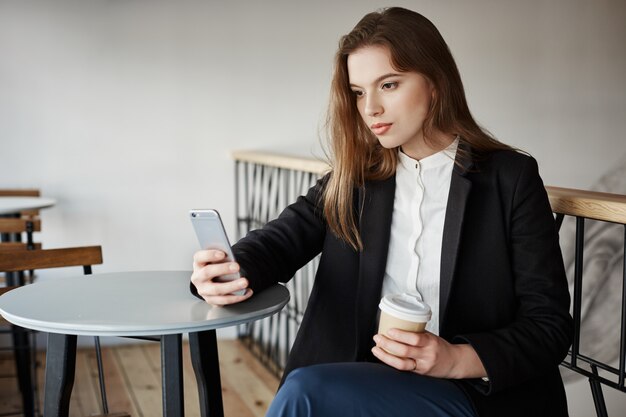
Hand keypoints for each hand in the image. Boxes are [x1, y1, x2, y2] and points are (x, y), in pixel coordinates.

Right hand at [191, 249, 252, 305]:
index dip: (210, 255)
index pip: (199, 257)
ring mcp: (203, 290)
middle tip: (237, 267)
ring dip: (232, 286)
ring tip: (244, 282)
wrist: (213, 281)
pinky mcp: (211, 300)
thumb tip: (232, 260)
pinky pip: (224, 301)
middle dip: (223, 269)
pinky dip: (237, 297)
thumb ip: (222, 258)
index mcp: (198, 264)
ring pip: (216, 290)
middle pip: (207, 272)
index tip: (223, 254)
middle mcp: (198, 278)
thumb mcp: (216, 260)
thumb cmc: (216, 267)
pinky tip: (247, 292)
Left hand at [371, 329, 485, 378]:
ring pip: (401, 364)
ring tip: (376, 349)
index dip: (400, 335)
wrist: (454, 362)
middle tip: (378, 338)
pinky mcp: (419, 373)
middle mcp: (426, 355)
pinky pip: (403, 368)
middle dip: (388, 344)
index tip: (389, 330)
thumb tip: (396, 326)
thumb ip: (416, 334)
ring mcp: (422, 366)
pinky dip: (391, 362)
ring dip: (386, 356)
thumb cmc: (440, 347)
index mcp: (430, 342)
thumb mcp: (431, 336)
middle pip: (404, 351)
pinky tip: (384, 357)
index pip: (415, 339)